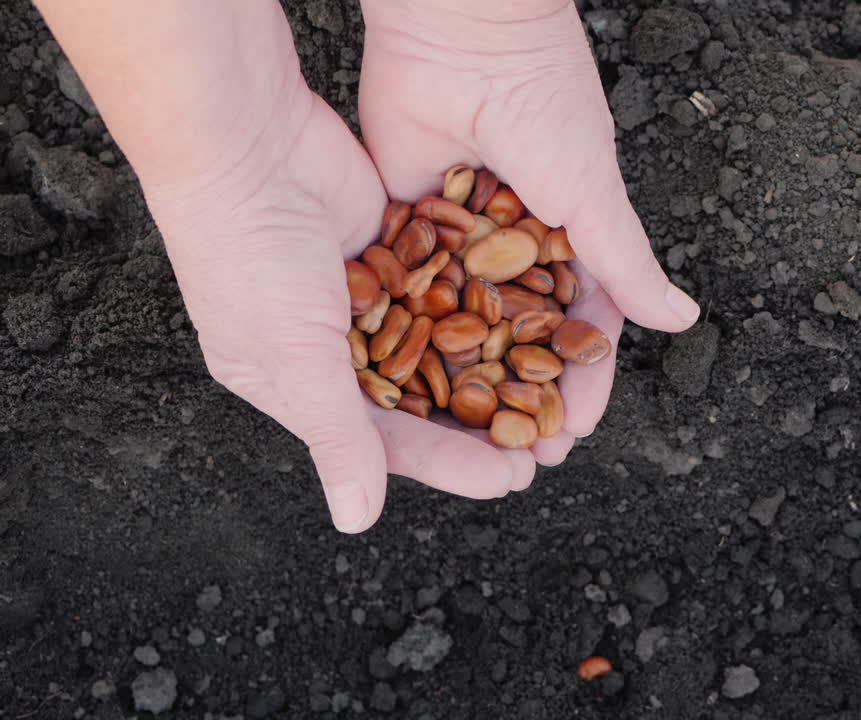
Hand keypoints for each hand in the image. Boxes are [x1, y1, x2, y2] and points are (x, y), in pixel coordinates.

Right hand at [90, 6, 533, 531]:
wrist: (247, 139)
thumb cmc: (247, 256)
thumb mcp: (293, 356)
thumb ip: (337, 434)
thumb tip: (357, 519)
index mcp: (293, 382)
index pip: (385, 440)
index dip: (450, 461)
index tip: (511, 477)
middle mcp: (330, 343)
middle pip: (421, 396)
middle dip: (481, 420)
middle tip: (546, 443)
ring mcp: (364, 292)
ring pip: (441, 342)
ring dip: (492, 366)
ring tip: (551, 390)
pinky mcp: (391, 245)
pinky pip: (446, 285)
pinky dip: (483, 303)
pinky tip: (536, 320)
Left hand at [357, 0, 701, 465]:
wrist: (464, 33)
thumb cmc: (544, 105)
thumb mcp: (593, 197)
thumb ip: (628, 264)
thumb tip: (683, 321)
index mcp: (571, 236)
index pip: (580, 324)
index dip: (584, 377)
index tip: (577, 428)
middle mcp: (517, 241)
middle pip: (522, 334)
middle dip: (524, 394)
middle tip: (522, 453)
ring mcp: (462, 234)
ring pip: (466, 321)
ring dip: (469, 380)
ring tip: (466, 437)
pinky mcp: (409, 219)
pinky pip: (413, 285)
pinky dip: (413, 331)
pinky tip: (407, 383)